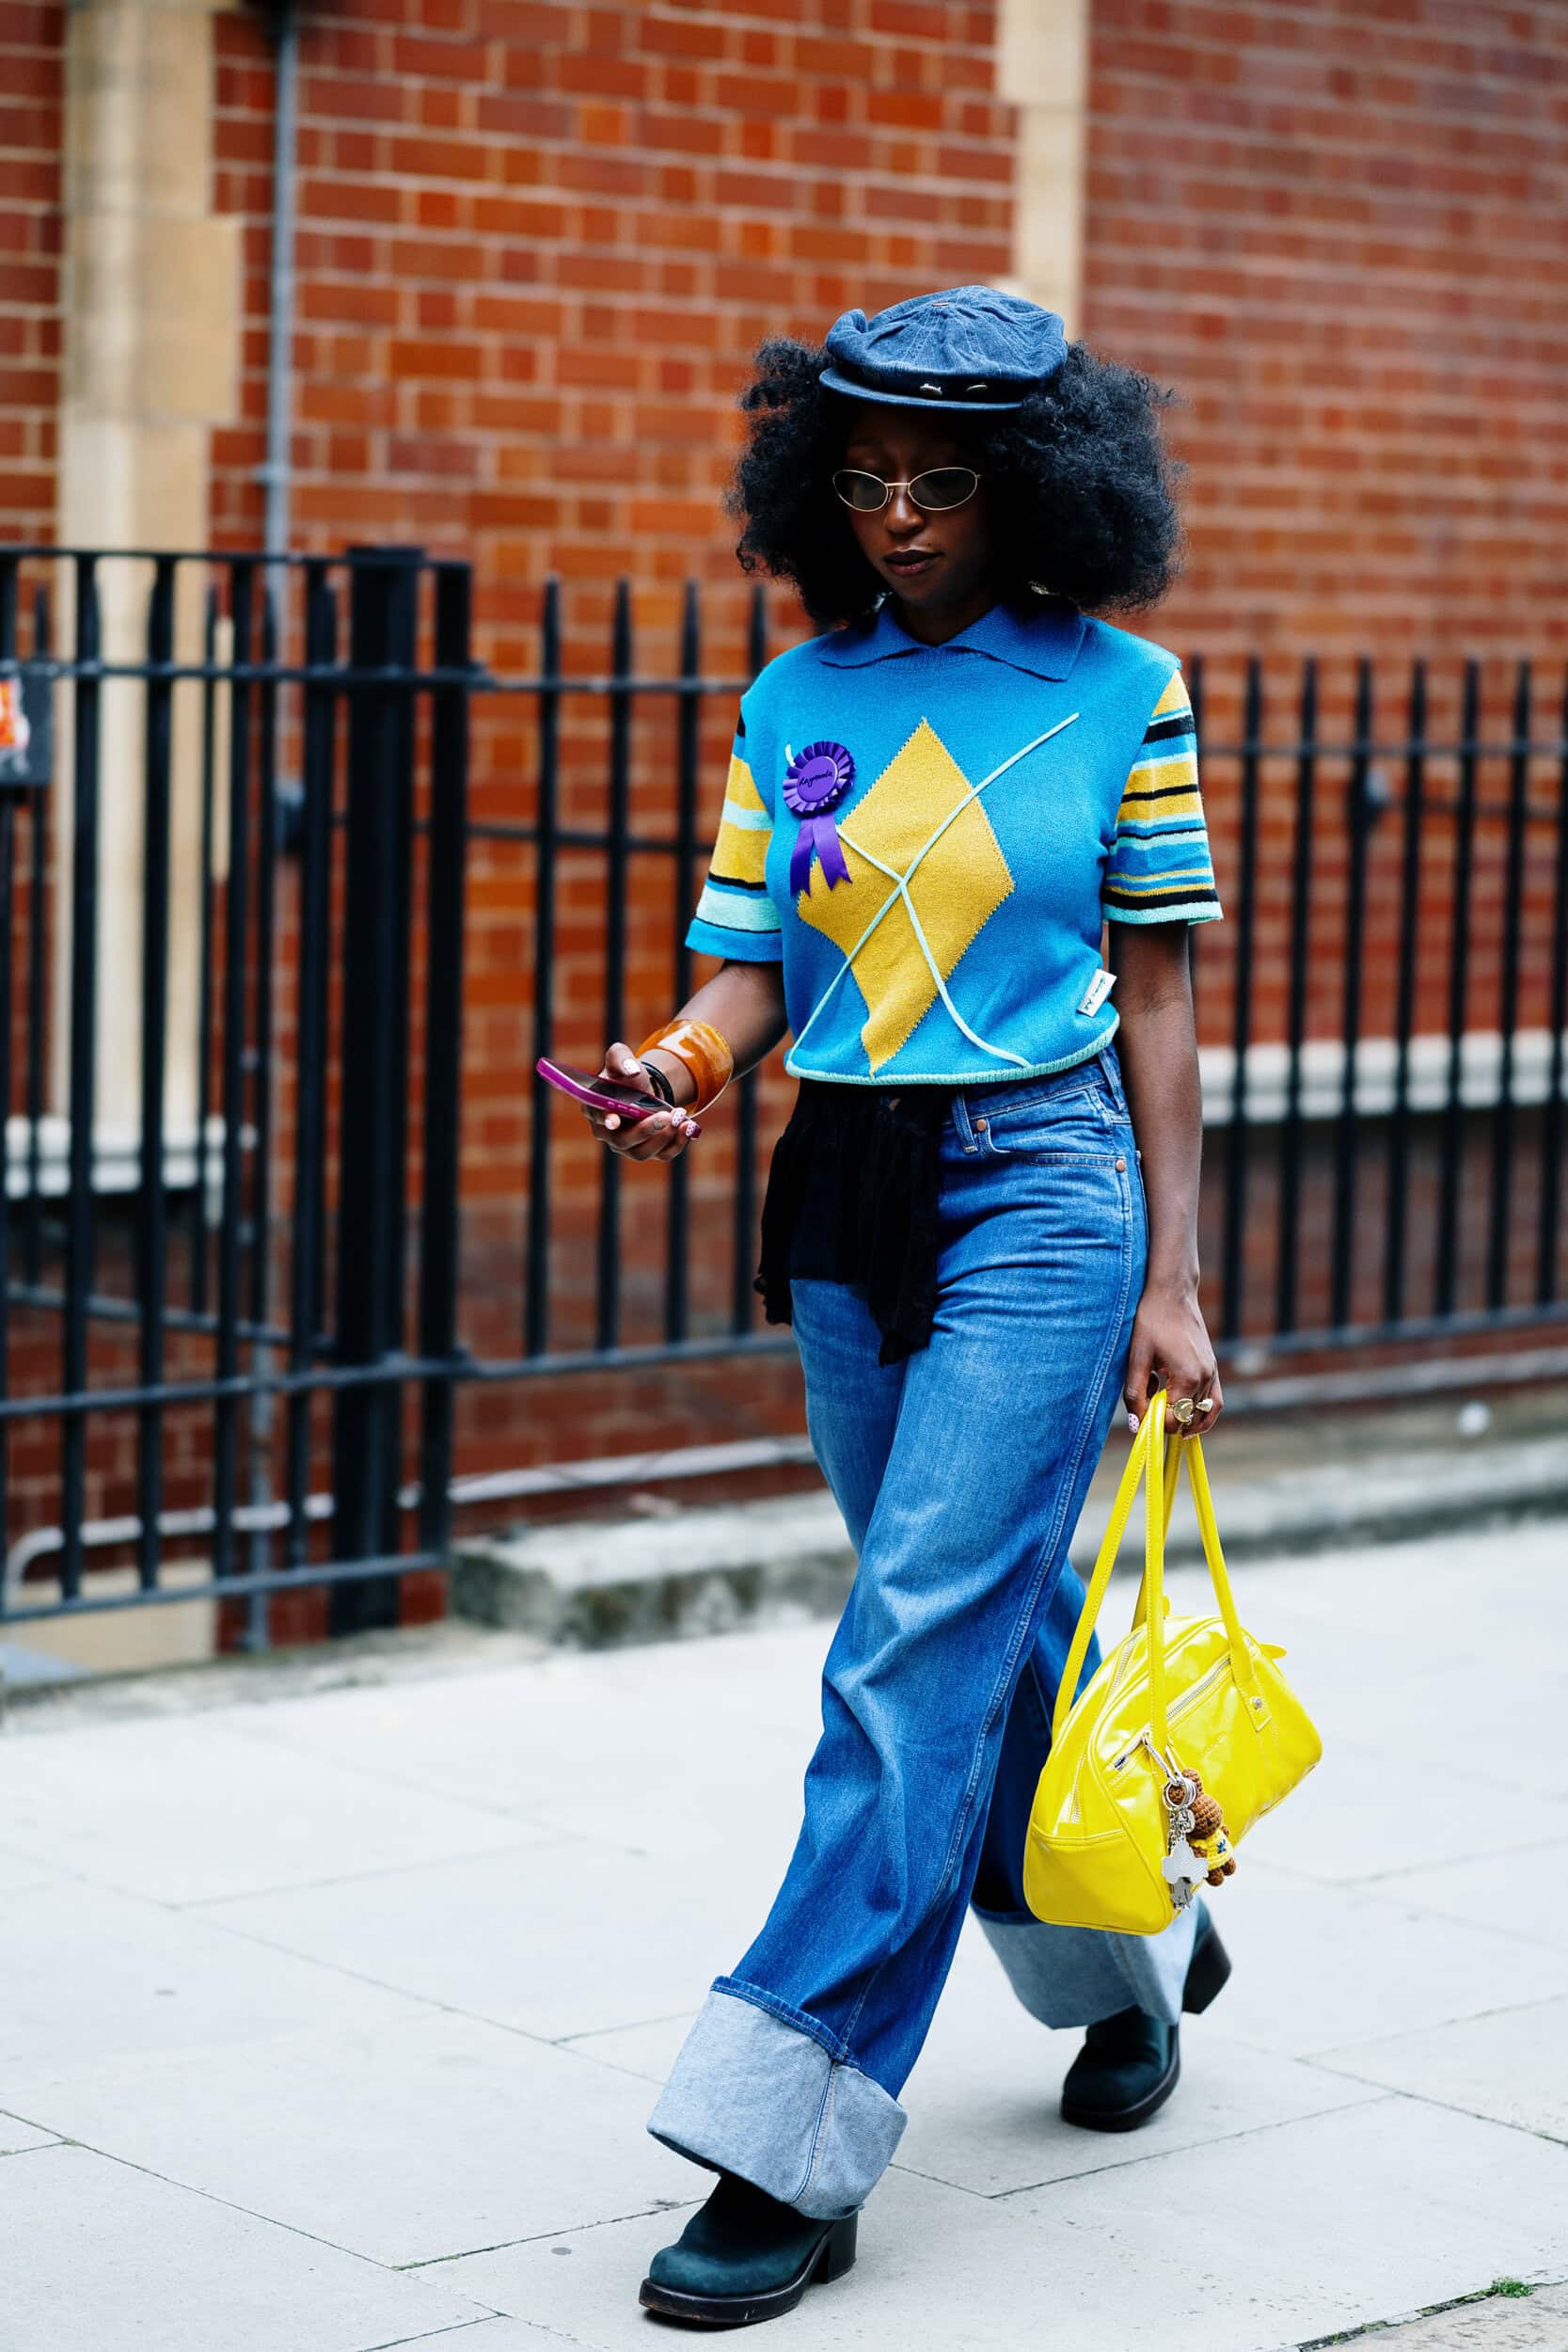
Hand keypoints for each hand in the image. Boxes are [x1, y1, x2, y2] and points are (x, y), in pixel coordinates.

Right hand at [585, 1042, 700, 1162]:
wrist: (644, 1089)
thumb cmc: (625, 1074)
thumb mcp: (620, 1057)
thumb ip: (620, 1058)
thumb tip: (632, 1071)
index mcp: (596, 1109)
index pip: (598, 1117)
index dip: (606, 1120)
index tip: (615, 1120)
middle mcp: (609, 1133)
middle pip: (622, 1141)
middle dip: (645, 1130)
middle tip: (666, 1115)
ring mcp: (628, 1146)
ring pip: (642, 1152)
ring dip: (663, 1137)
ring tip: (680, 1116)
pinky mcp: (649, 1151)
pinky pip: (663, 1155)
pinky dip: (678, 1143)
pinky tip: (688, 1127)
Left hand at [1123, 1283, 1222, 1438]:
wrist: (1172, 1294)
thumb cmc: (1151, 1322)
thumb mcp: (1137, 1359)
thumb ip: (1135, 1394)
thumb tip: (1137, 1426)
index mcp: (1188, 1378)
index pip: (1172, 1421)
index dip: (1153, 1422)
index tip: (1139, 1411)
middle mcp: (1205, 1378)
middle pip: (1187, 1420)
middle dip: (1166, 1419)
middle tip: (1147, 1405)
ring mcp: (1213, 1373)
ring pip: (1202, 1414)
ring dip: (1181, 1416)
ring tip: (1163, 1414)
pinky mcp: (1213, 1368)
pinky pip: (1215, 1402)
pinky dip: (1202, 1414)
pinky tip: (1185, 1414)